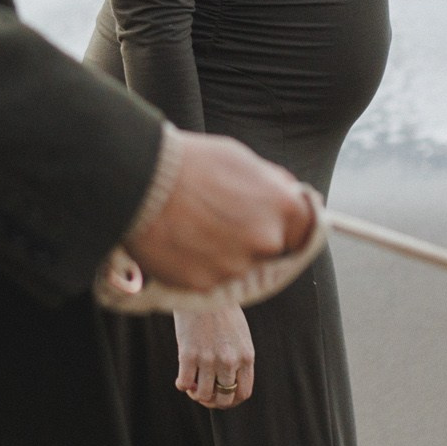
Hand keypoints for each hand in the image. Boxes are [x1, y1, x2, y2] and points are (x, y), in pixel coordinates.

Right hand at [124, 131, 314, 292]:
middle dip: (251, 240)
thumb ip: (272, 185)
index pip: (306, 230)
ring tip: (192, 226)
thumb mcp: (242, 160)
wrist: (141, 180)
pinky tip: (179, 240)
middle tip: (219, 220)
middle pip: (269, 251)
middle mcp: (266, 241)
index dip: (288, 226)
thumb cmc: (192, 162)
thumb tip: (290, 194)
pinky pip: (208, 279)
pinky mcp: (205, 285)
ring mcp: (236, 266)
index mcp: (283, 207)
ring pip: (237, 267)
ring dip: (222, 254)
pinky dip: (197, 266)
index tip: (271, 223)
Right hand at [175, 306, 254, 408]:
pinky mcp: (188, 354)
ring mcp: (209, 359)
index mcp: (246, 356)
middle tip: (204, 394)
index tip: (221, 396)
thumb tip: (229, 382)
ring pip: (204, 394)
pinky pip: (185, 383)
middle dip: (213, 401)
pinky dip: (182, 385)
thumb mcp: (240, 334)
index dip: (231, 400)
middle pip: (224, 398)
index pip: (243, 393)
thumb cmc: (221, 310)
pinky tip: (181, 379)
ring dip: (197, 394)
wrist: (203, 290)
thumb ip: (239, 358)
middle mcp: (230, 361)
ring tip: (192, 386)